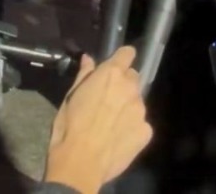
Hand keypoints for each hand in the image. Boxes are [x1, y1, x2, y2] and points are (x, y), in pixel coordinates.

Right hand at [43, 46, 151, 193]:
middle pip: (133, 78)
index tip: (114, 67)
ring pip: (137, 102)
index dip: (121, 59)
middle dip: (123, 85)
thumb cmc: (69, 126)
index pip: (127, 53)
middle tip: (108, 100)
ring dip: (127, 107)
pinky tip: (118, 138)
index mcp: (111, 74)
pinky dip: (132, 128)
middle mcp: (131, 88)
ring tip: (111, 124)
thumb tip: (89, 59)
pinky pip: (141, 124)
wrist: (80, 162)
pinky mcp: (146, 131)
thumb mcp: (71, 97)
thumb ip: (85, 75)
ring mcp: (141, 110)